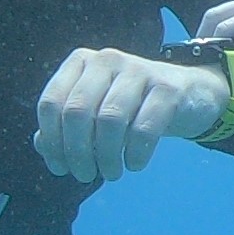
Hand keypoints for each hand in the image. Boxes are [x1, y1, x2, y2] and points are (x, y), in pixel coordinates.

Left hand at [32, 47, 228, 183]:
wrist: (190, 93)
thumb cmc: (132, 106)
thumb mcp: (95, 111)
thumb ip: (65, 127)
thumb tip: (44, 146)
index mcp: (81, 62)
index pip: (50, 104)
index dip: (51, 142)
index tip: (61, 168)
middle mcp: (106, 59)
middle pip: (76, 113)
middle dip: (77, 153)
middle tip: (86, 175)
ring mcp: (138, 70)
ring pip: (109, 121)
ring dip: (106, 157)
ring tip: (111, 173)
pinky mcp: (167, 88)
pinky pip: (143, 129)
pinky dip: (135, 155)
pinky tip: (134, 165)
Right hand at [196, 0, 233, 106]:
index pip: (227, 27)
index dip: (211, 47)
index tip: (201, 70)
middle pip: (218, 15)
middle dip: (202, 37)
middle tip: (194, 66)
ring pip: (224, 12)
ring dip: (211, 33)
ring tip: (204, 61)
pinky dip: (223, 30)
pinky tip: (223, 53)